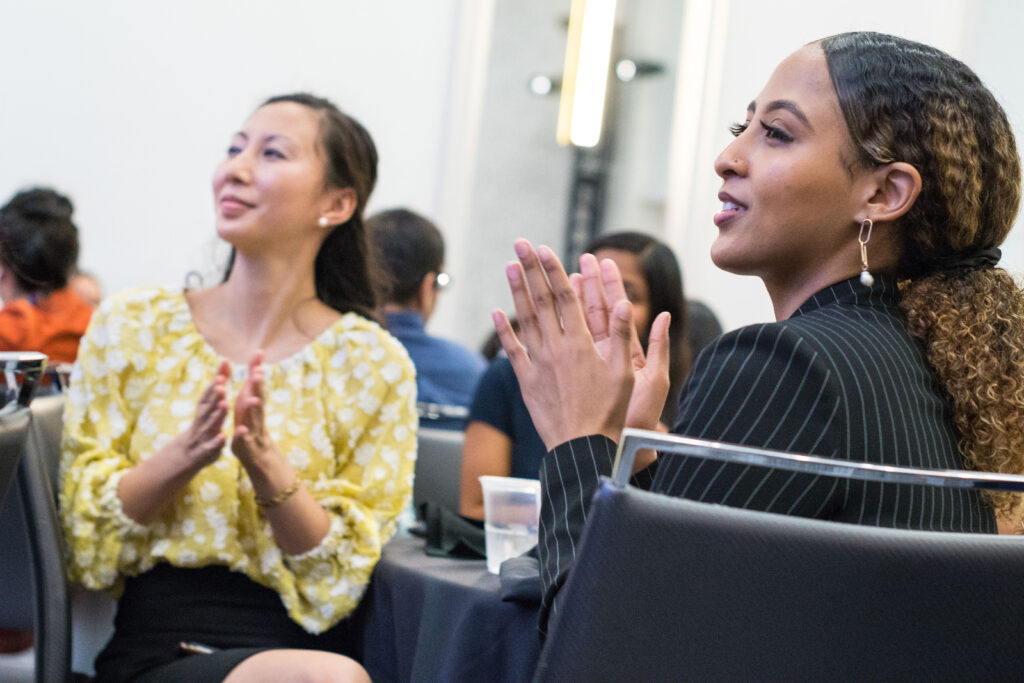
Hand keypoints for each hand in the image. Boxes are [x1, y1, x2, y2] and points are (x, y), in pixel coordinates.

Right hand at [177, 359, 229, 467]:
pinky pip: (211, 446)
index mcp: (204, 409)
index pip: (209, 394)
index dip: (215, 384)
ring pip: (210, 424)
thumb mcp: (209, 404)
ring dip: (217, 415)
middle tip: (223, 386)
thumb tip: (226, 361)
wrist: (187, 455)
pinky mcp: (206, 450)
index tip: (222, 373)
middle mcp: (202, 420)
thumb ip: (218, 384)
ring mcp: (203, 435)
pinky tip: (223, 437)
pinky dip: (217, 442)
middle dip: (215, 396)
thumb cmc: (203, 424)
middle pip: (208, 407)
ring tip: (225, 405)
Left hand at [231, 350, 274, 465]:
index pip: (257, 386)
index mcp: (253, 401)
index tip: (258, 359)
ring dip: (253, 408)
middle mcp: (255, 413)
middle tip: (256, 374)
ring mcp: (252, 427)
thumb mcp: (251, 395)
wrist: (256, 449)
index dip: (257, 373)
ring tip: (253, 399)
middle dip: (257, 386)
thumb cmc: (251, 417)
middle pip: (258, 397)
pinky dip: (243, 434)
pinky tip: (241, 430)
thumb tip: (259, 353)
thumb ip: (254, 377)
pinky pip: (244, 437)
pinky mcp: (245, 442)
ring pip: (253, 417)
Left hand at [493, 240, 658, 449]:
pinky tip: (496, 312)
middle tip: (520, 243)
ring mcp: (539, 364)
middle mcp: (556, 348)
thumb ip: (621, 335)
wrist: (582, 445)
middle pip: (542, 301)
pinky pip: (512, 351)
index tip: (545, 249)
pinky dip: (504, 330)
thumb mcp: (624, 372)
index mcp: (581, 343)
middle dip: (531, 269)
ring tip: (509, 265)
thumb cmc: (610, 412)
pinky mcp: (527, 381)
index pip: (566, 297)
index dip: (554, 270)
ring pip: (525, 320)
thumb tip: (623, 302)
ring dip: (516, 291)